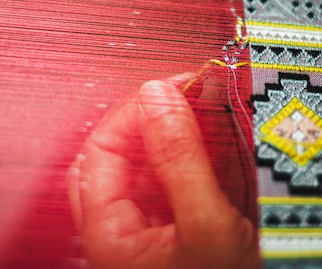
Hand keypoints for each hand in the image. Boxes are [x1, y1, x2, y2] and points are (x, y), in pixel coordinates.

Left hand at [67, 72, 260, 268]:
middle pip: (120, 151)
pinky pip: (178, 174)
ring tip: (210, 106)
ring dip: (178, 128)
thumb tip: (157, 94)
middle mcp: (124, 226)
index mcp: (109, 233)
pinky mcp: (181, 221)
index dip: (134, 111)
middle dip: (154, 115)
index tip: (173, 87)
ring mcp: (153, 223)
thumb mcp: (206, 227)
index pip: (100, 150)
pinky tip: (221, 136)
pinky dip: (198, 149)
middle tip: (190, 92)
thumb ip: (179, 159)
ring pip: (150, 159)